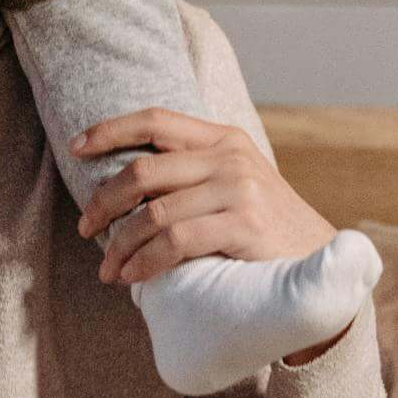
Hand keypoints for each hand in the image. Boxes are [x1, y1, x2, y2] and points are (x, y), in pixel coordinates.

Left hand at [72, 107, 334, 287]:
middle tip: (86, 230)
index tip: (76, 148)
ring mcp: (240, 189)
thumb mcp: (234, 186)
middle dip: (103, 202)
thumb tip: (122, 187)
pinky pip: (175, 242)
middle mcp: (231, 157)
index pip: (156, 120)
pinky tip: (133, 277)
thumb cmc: (264, 232)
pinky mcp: (244, 226)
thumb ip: (191, 174)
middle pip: (144, 170)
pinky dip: (145, 262)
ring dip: (121, 245)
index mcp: (224, 139)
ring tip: (108, 270)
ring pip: (154, 212)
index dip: (110, 130)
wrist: (321, 267)